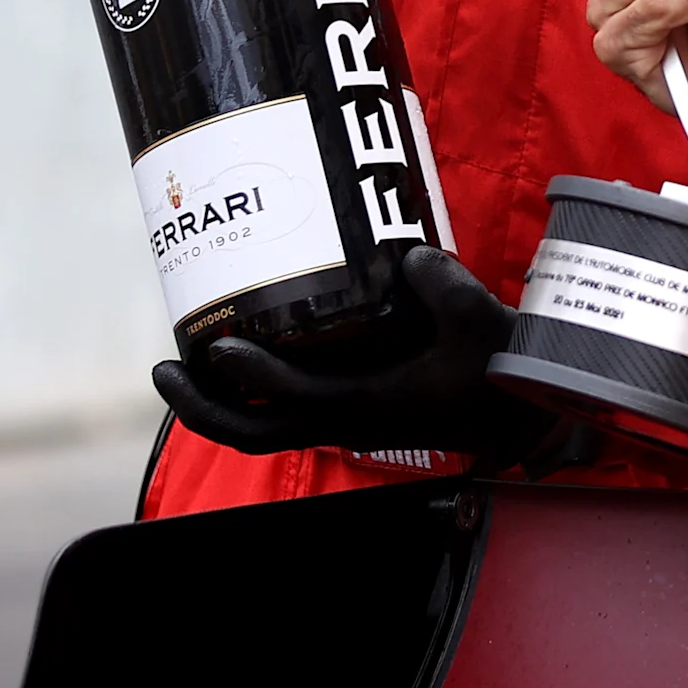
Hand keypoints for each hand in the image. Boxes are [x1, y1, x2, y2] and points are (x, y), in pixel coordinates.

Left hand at [150, 247, 556, 461]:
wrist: (522, 417)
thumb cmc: (500, 375)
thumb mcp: (479, 322)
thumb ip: (443, 286)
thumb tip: (406, 255)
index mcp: (368, 406)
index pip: (290, 397)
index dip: (246, 376)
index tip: (214, 346)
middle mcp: (346, 421)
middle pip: (252, 432)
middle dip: (199, 406)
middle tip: (164, 367)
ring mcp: (346, 421)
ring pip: (262, 427)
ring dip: (217, 402)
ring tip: (184, 362)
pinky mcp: (353, 411)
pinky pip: (285, 411)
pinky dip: (253, 391)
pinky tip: (246, 354)